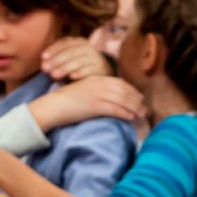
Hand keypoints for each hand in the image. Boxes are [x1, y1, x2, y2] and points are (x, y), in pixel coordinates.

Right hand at [28, 75, 144, 130]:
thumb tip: (106, 97)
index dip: (131, 90)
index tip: (138, 97)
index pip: (119, 83)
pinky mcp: (95, 106)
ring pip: (122, 100)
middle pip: (124, 91)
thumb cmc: (63, 100)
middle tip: (143, 108)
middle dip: (136, 100)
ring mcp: (97, 95)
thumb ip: (93, 89)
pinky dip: (124, 113)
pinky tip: (130, 117)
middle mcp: (99, 85)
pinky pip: (115, 109)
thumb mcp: (80, 89)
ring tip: (140, 115)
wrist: (53, 106)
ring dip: (134, 108)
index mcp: (95, 79)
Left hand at [41, 38, 110, 80]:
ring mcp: (93, 58)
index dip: (53, 49)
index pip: (64, 43)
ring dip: (65, 68)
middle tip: (45, 68)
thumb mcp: (68, 55)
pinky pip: (89, 70)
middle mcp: (86, 48)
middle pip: (71, 52)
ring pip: (79, 62)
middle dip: (56, 60)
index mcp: (77, 42)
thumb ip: (56, 56)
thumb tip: (43, 62)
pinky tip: (71, 77)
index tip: (43, 57)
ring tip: (53, 74)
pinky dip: (80, 73)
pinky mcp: (98, 69)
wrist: (99, 67)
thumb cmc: (77, 61)